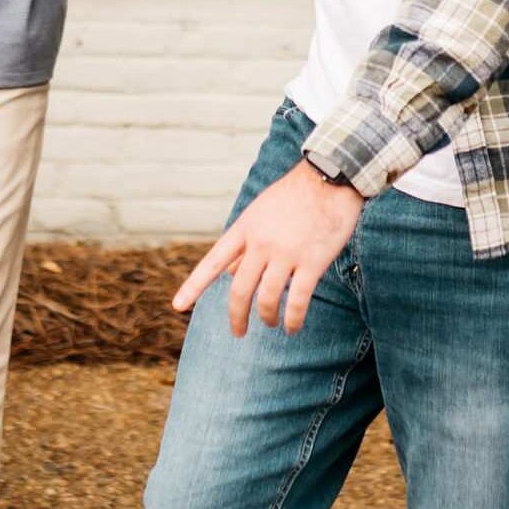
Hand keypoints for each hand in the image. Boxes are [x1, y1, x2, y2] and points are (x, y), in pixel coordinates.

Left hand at [173, 158, 362, 335]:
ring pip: (267, 298)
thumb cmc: (295, 194)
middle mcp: (261, 242)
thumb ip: (245, 241)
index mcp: (245, 228)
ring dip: (267, 318)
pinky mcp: (312, 261)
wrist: (330, 177)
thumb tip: (231, 271)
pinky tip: (293, 327)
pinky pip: (297, 300)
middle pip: (240, 289)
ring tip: (272, 324)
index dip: (194, 286)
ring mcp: (286, 253)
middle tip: (238, 332)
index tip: (178, 306)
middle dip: (237, 316)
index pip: (214, 262)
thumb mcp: (260, 212)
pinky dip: (293, 319)